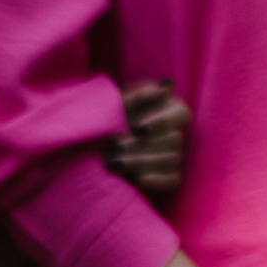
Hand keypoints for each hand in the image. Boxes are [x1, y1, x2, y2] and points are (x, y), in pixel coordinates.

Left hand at [106, 80, 190, 197]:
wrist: (85, 148)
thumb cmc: (103, 121)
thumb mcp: (115, 105)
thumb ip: (138, 94)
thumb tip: (166, 85)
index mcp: (167, 110)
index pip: (182, 114)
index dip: (163, 122)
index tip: (137, 128)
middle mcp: (174, 133)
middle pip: (175, 139)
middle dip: (144, 145)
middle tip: (117, 147)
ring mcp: (172, 156)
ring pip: (172, 159)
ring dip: (143, 161)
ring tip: (116, 163)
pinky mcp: (167, 177)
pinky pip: (172, 180)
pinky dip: (157, 180)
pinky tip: (138, 179)